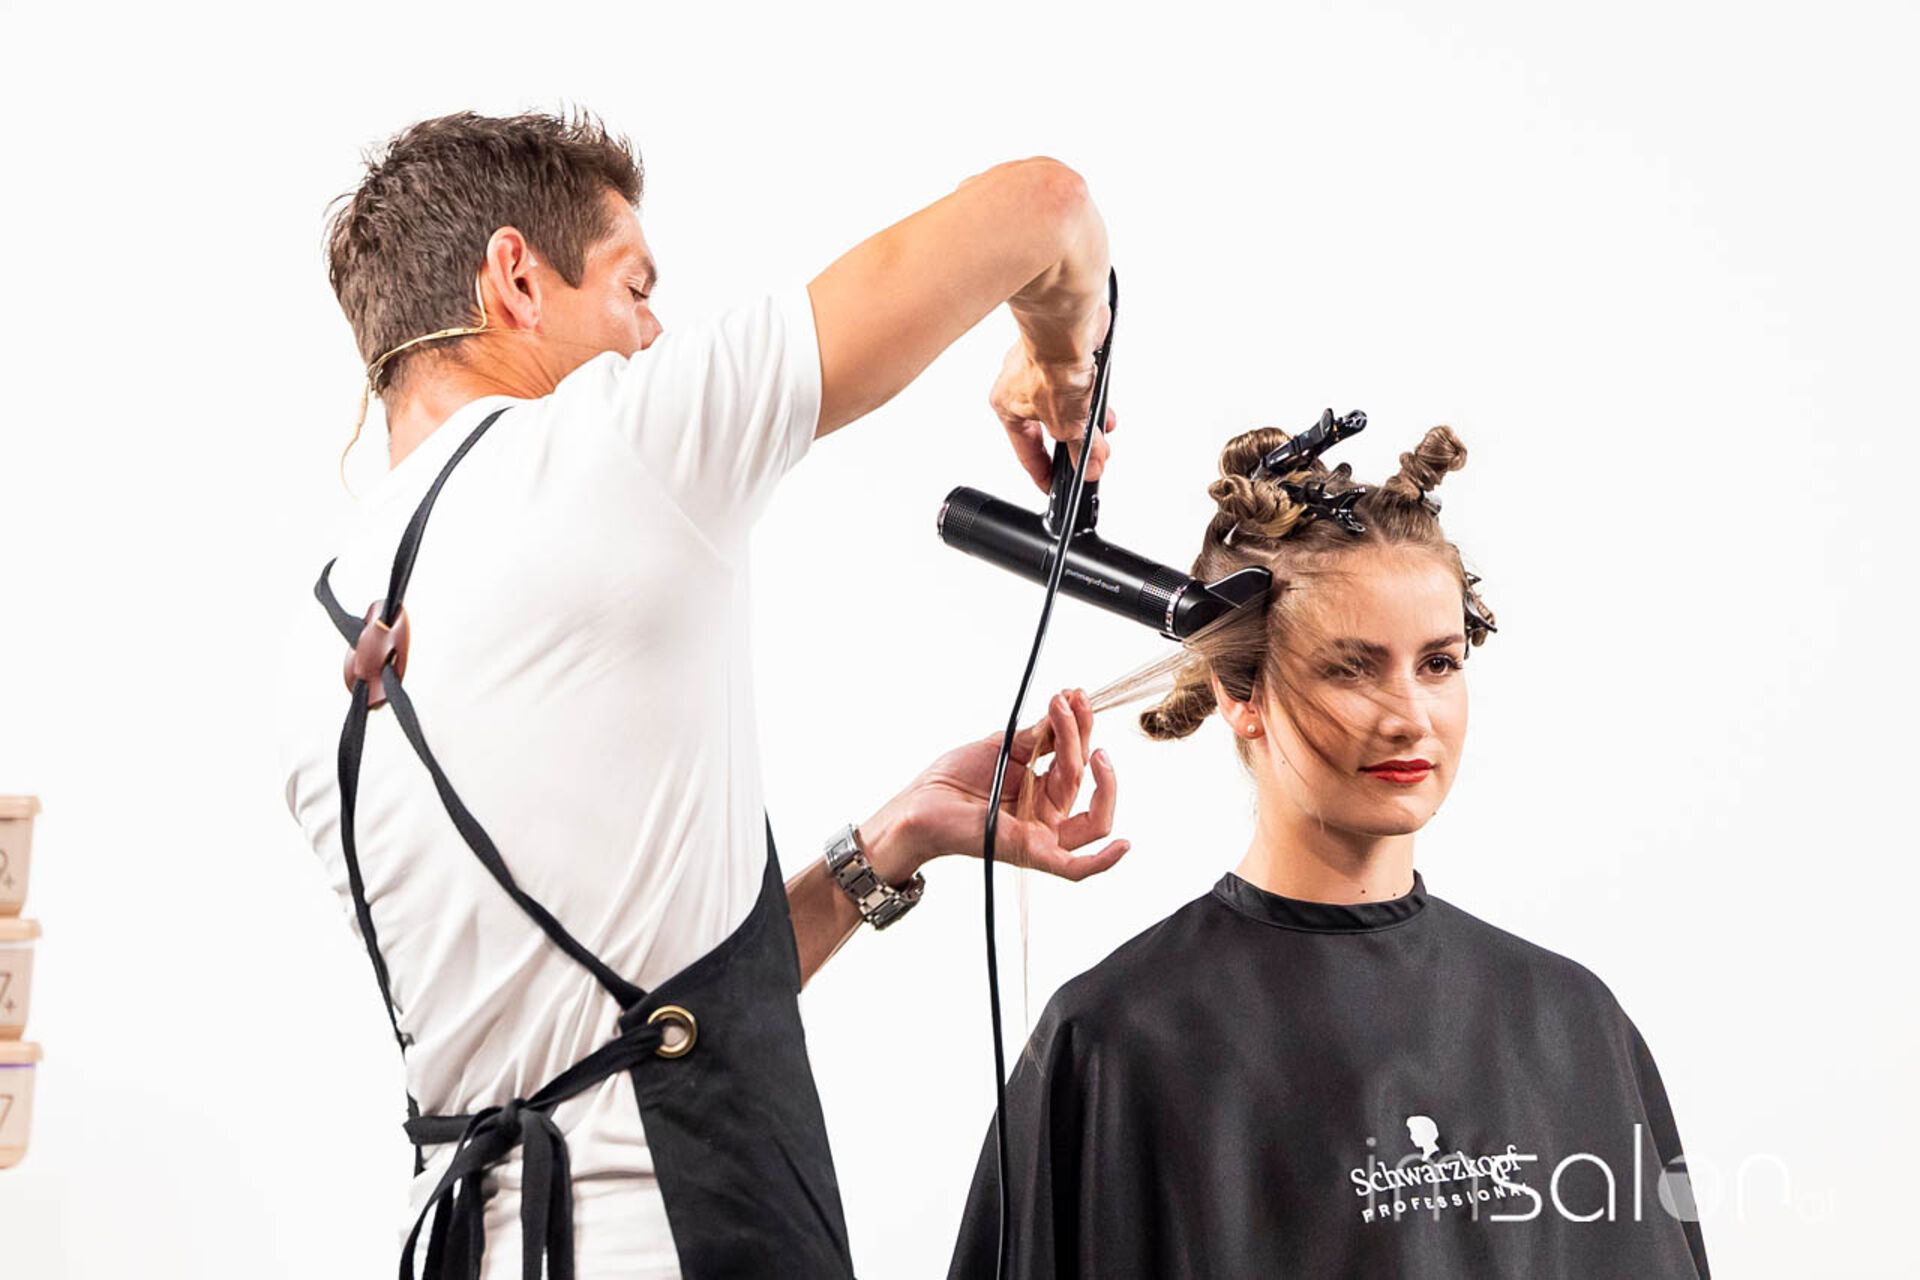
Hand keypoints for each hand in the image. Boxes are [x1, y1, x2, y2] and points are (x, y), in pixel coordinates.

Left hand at [859, 688, 1128, 883]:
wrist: (917, 806)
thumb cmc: (952, 781)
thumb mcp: (1003, 746)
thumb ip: (1039, 735)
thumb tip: (1068, 706)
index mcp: (1040, 789)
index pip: (1074, 759)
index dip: (1078, 725)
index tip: (1074, 694)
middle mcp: (1046, 814)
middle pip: (1082, 779)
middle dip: (1080, 736)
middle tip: (1070, 704)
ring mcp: (1041, 835)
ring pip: (1090, 815)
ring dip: (1096, 777)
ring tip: (1089, 745)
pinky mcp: (1030, 853)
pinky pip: (1075, 867)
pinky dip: (1103, 862)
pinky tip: (1123, 846)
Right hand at [991, 333, 1117, 492]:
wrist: (1067, 323)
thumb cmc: (1050, 363)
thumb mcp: (1068, 423)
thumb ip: (1081, 449)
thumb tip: (1089, 467)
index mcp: (1007, 406)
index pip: (1026, 452)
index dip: (1042, 474)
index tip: (1053, 489)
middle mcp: (1019, 386)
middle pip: (1048, 428)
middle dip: (1073, 444)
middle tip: (1090, 460)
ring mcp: (1041, 368)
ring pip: (1065, 405)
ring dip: (1086, 421)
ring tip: (1102, 433)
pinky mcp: (1063, 354)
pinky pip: (1077, 385)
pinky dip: (1091, 398)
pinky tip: (1104, 405)